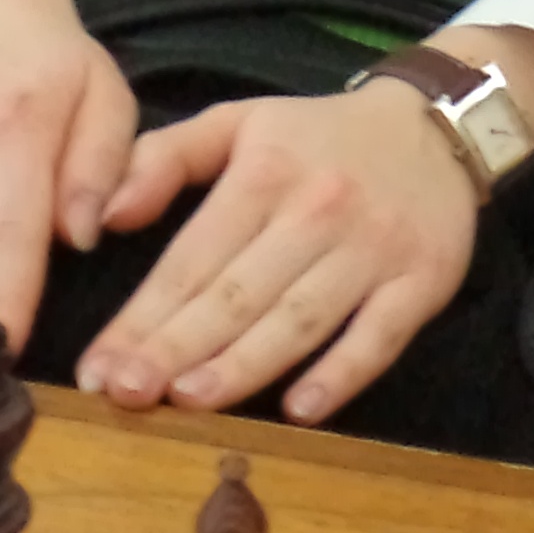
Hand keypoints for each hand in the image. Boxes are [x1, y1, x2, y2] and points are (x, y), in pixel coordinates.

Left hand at [75, 83, 478, 427]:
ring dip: (244, 364)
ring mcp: (373, 248)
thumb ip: (166, 158)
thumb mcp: (239, 122)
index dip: (142, 315)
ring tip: (189, 401)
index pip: (192, 256)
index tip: (97, 367)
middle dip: (176, 347)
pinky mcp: (423, 279)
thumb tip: (105, 216)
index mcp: (264, 171)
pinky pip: (380, 335)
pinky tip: (299, 410)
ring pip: (300, 317)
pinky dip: (341, 374)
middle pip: (238, 292)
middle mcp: (316, 209)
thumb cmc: (318, 136)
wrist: (436, 124)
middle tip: (125, 394)